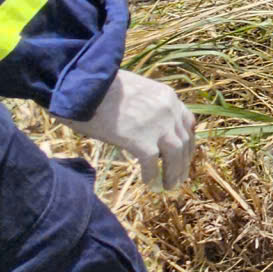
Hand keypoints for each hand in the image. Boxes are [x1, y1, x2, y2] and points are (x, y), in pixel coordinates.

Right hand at [78, 69, 195, 188]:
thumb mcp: (133, 90)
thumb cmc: (100, 86)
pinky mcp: (142, 140)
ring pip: (175, 155)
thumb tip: (142, 124)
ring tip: (169, 186)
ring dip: (174, 173)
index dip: (187, 140)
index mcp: (167, 96)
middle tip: (179, 177)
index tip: (184, 153)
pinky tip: (149, 184)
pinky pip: (152, 164)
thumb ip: (145, 106)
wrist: (85, 85)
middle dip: (183, 161)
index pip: (187, 122)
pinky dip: (152, 176)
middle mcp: (169, 110)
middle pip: (185, 141)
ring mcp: (158, 126)